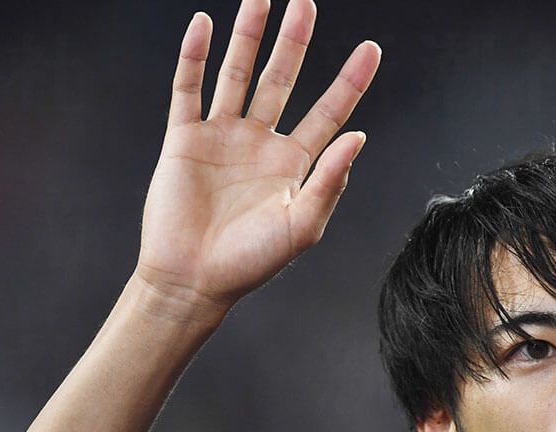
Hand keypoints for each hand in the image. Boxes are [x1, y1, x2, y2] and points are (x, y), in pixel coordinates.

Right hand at [136, 0, 380, 318]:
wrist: (194, 279)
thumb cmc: (251, 262)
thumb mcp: (303, 225)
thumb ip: (330, 180)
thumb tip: (359, 135)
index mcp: (294, 164)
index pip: (329, 112)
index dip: (350, 81)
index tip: (371, 48)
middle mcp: (260, 143)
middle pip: (282, 80)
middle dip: (295, 41)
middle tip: (306, 2)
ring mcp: (222, 137)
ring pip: (237, 75)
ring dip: (248, 37)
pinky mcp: (184, 139)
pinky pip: (188, 89)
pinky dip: (194, 57)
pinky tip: (204, 26)